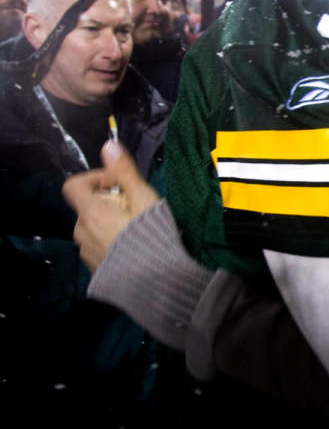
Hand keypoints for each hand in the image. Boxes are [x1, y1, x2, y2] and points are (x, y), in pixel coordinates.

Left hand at [62, 140, 159, 271]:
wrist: (154, 283)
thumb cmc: (151, 236)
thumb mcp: (143, 198)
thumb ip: (124, 171)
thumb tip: (108, 145)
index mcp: (91, 212)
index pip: (74, 185)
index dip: (94, 179)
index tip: (117, 185)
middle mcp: (81, 231)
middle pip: (88, 207)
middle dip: (109, 203)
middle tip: (136, 209)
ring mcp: (86, 252)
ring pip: (93, 227)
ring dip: (109, 223)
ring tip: (136, 231)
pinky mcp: (95, 269)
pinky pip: (98, 247)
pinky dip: (111, 242)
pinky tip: (133, 249)